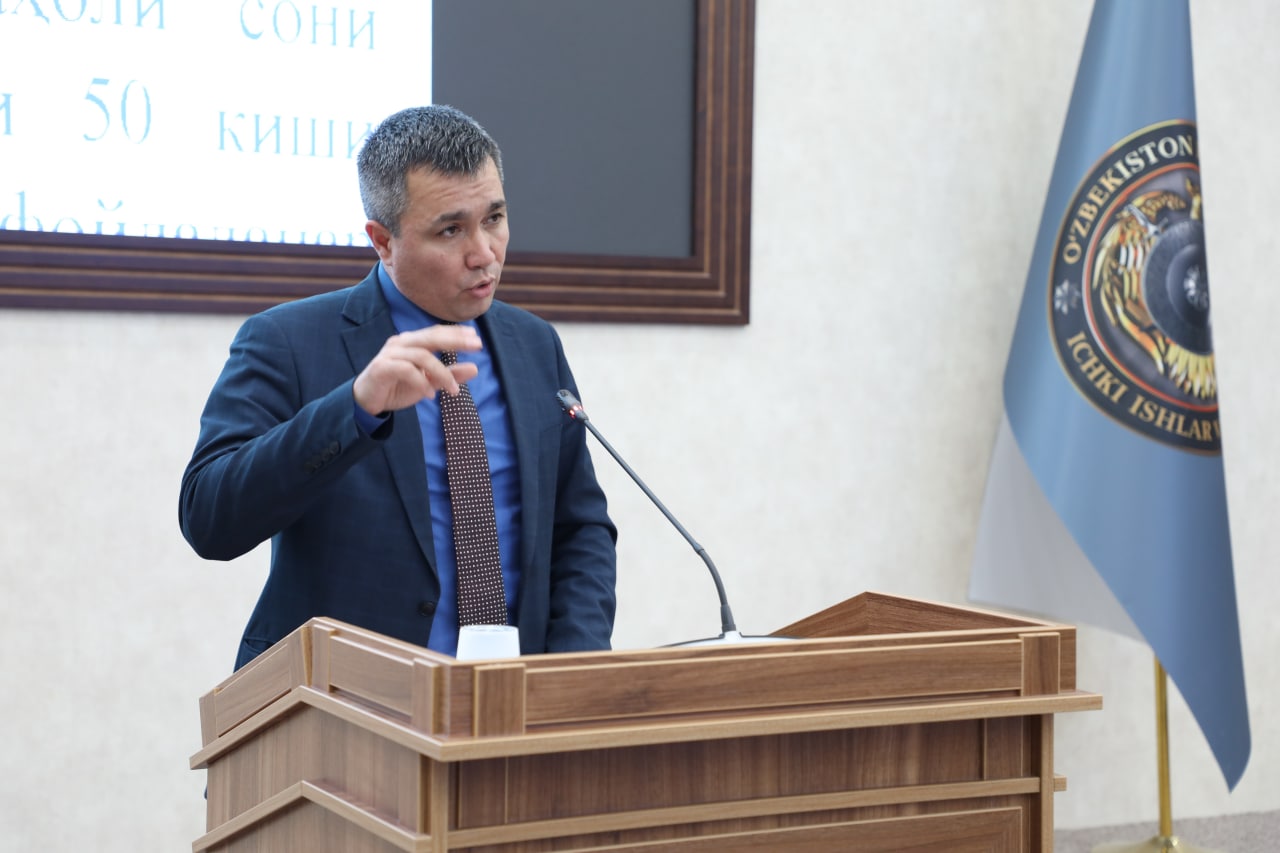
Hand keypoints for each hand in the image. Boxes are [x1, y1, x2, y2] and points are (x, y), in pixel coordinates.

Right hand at [353, 325, 481, 415]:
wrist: (367, 401)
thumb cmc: (398, 387)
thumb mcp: (428, 382)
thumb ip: (449, 375)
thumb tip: (475, 368)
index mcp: (412, 342)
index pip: (437, 333)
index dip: (457, 334)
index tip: (477, 339)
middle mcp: (401, 343)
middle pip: (431, 336)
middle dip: (455, 340)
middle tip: (477, 346)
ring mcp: (390, 354)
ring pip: (422, 355)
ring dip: (441, 373)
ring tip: (453, 390)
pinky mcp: (382, 367)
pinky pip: (406, 370)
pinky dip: (421, 381)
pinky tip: (430, 394)